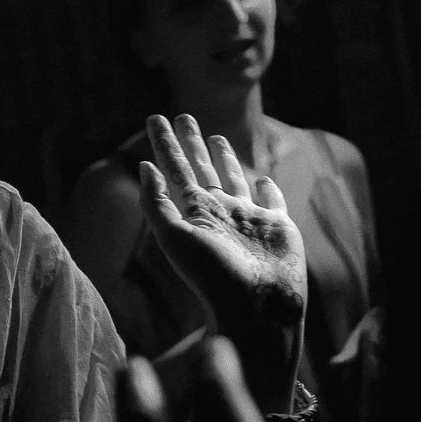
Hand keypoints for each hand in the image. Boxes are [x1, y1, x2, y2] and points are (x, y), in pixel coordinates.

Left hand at [138, 114, 306, 408]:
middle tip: (183, 115)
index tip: (153, 116)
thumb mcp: (175, 238)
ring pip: (234, 178)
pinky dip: (266, 187)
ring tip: (216, 136)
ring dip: (224, 158)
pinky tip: (261, 177)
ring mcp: (248, 218)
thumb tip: (143, 166)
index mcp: (193, 213)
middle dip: (190, 143)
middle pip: (201, 168)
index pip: (174, 169)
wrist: (258, 306)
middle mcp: (219, 212)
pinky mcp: (277, 226)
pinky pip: (271, 200)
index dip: (163, 143)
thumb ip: (156, 203)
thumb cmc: (214, 276)